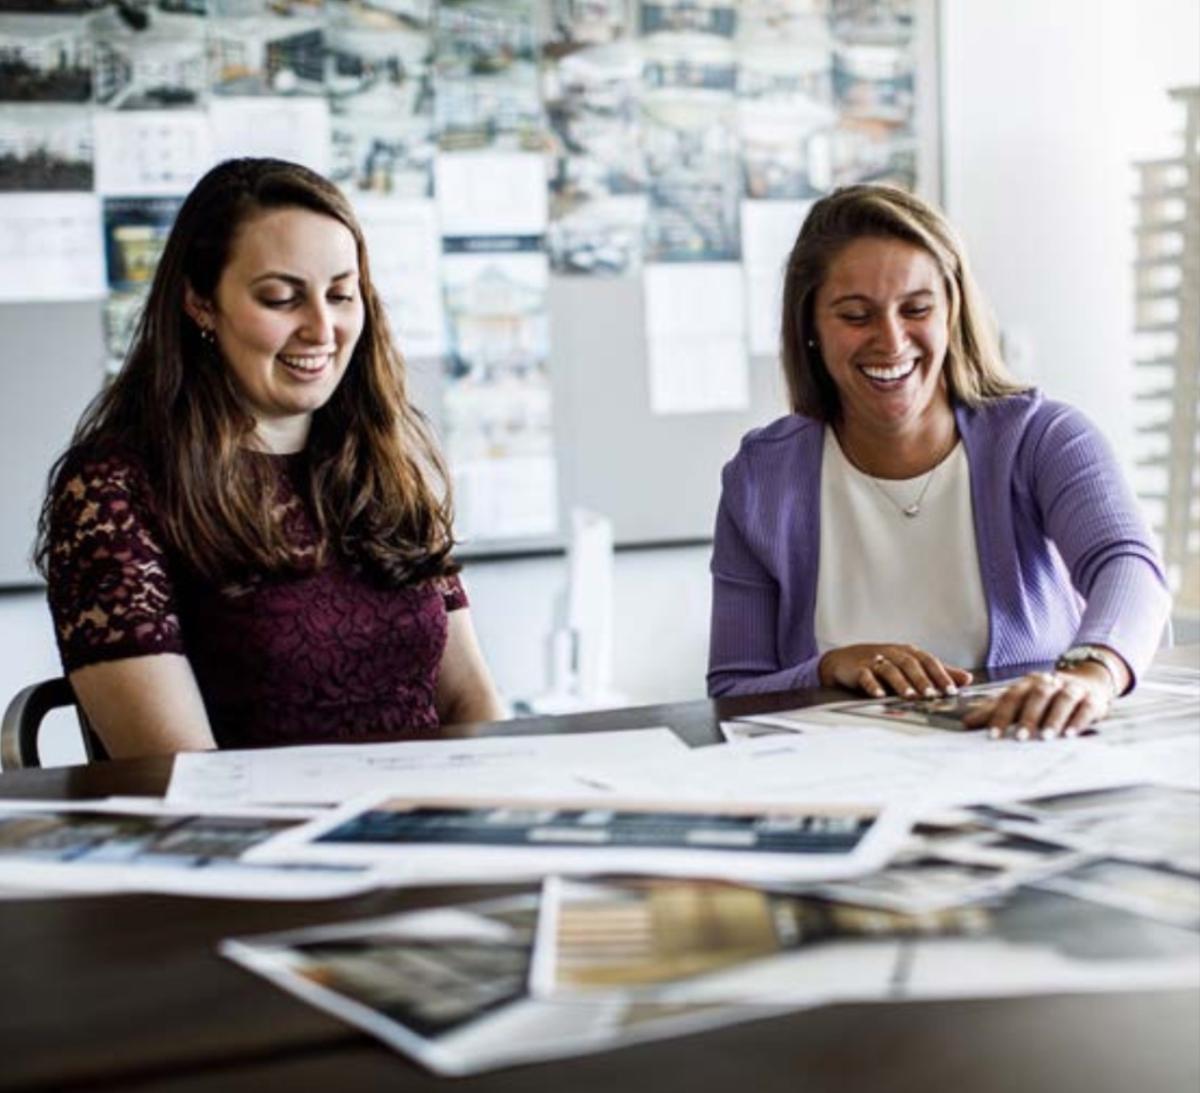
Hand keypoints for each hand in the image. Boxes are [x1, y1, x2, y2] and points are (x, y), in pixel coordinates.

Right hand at [819, 643, 972, 698]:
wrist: (844, 660)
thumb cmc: (881, 662)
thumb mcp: (910, 664)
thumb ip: (937, 672)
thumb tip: (966, 678)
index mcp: (908, 652)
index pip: (928, 661)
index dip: (940, 674)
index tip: (952, 689)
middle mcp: (893, 654)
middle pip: (910, 664)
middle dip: (923, 680)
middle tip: (933, 694)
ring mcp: (875, 660)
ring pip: (890, 670)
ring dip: (901, 683)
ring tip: (910, 696)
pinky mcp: (858, 669)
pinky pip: (866, 676)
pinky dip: (873, 685)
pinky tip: (879, 695)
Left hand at [961, 665, 1112, 740]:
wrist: (1086, 680)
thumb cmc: (1045, 697)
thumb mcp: (1020, 700)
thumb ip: (994, 711)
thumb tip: (966, 723)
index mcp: (1028, 683)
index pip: (1012, 696)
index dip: (1001, 715)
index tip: (993, 736)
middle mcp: (1050, 682)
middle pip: (1038, 695)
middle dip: (1028, 717)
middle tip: (1020, 738)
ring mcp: (1073, 689)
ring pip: (1063, 699)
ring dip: (1054, 718)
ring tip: (1045, 737)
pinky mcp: (1092, 699)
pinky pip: (1086, 708)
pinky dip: (1078, 721)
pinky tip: (1070, 735)